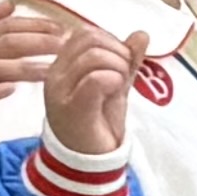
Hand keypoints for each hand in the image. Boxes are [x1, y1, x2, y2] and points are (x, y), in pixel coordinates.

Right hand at [36, 22, 132, 163]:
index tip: (121, 67)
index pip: (86, 33)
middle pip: (91, 38)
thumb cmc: (99, 122)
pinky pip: (96, 78)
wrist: (88, 162)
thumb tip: (141, 34)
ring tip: (118, 88)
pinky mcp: (72, 108)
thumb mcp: (116, 84)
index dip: (112, 43)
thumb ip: (127, 59)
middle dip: (118, 53)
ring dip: (118, 68)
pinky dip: (114, 80)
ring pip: (94, 56)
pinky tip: (114, 93)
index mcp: (62, 66)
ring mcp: (60, 91)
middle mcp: (55, 74)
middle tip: (123, 77)